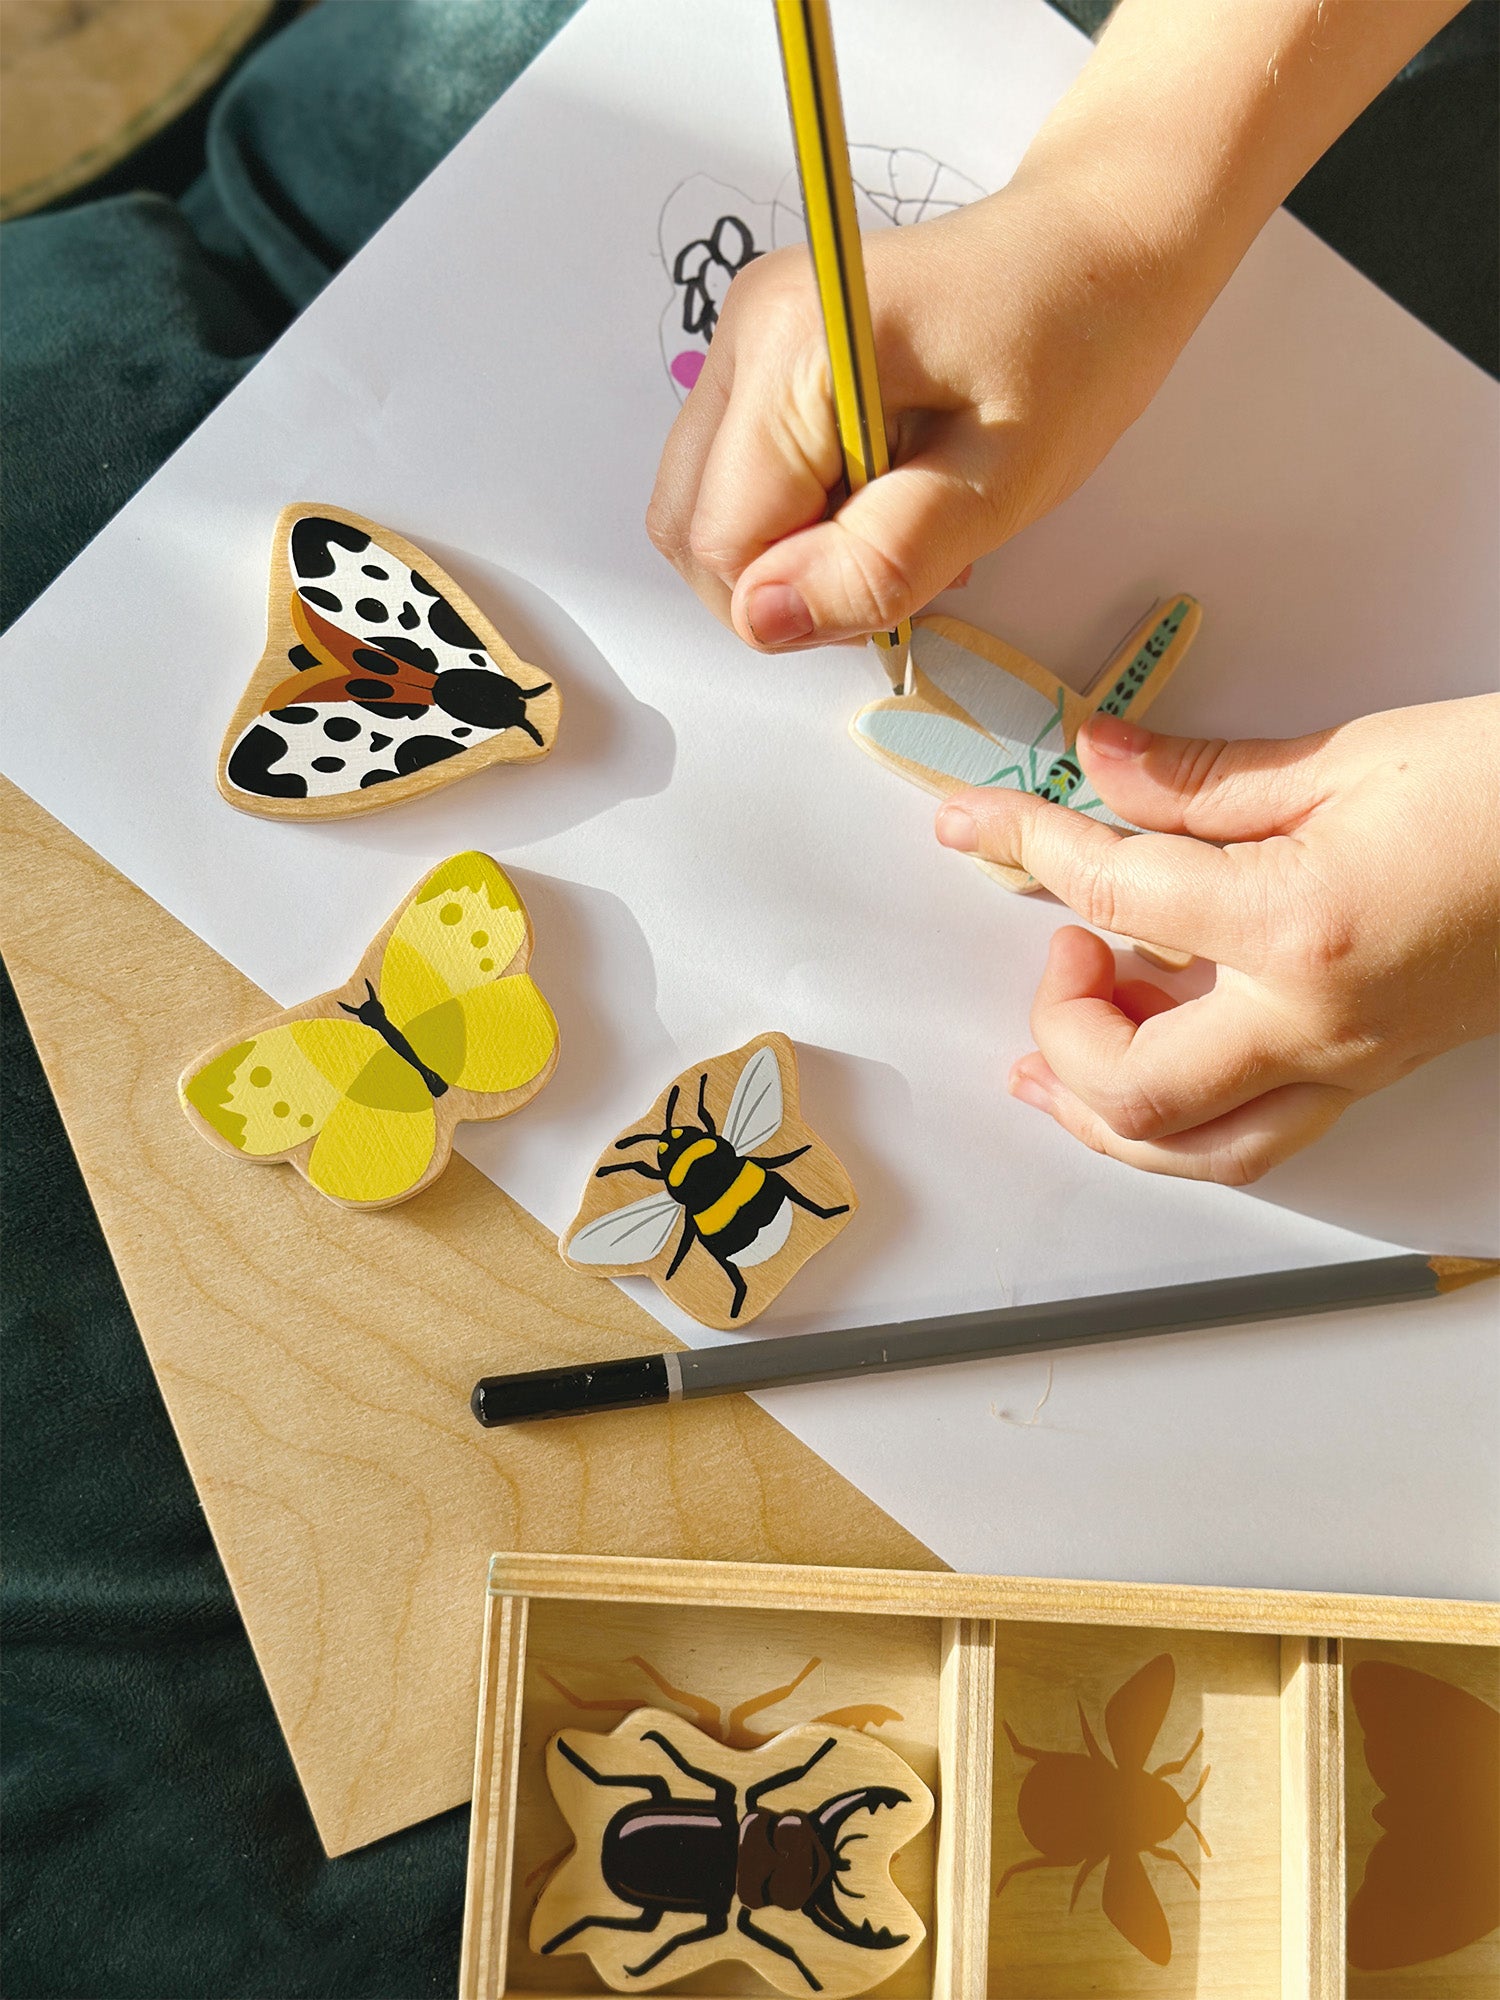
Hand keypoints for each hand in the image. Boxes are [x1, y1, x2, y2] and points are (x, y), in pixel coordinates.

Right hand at [646, 0, 1461, 652]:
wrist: (1100, 244)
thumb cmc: (1074, 347)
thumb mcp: (1001, 480)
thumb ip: (881, 557)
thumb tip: (763, 623)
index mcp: (795, 349)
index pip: (724, 541)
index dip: (798, 601)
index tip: (896, 589)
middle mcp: (741, 330)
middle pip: (691, 529)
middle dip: (780, 586)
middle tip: (897, 573)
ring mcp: (740, 338)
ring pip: (704, 511)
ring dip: (788, 557)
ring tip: (895, 531)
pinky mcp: (757, 354)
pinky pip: (735, 479)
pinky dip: (794, 518)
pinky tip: (877, 499)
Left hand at [934, 696, 1499, 1182]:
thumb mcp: (1350, 756)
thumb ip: (1204, 778)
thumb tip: (1102, 765)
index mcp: (1298, 926)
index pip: (1112, 895)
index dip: (1025, 846)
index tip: (974, 821)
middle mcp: (1318, 1024)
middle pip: (1134, 1088)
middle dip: (1062, 1029)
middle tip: (1061, 948)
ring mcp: (1351, 1064)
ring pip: (1197, 1151)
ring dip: (1103, 1113)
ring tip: (1051, 1055)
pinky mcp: (1375, 1072)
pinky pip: (1254, 1133)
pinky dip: (1178, 1115)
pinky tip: (1155, 1054)